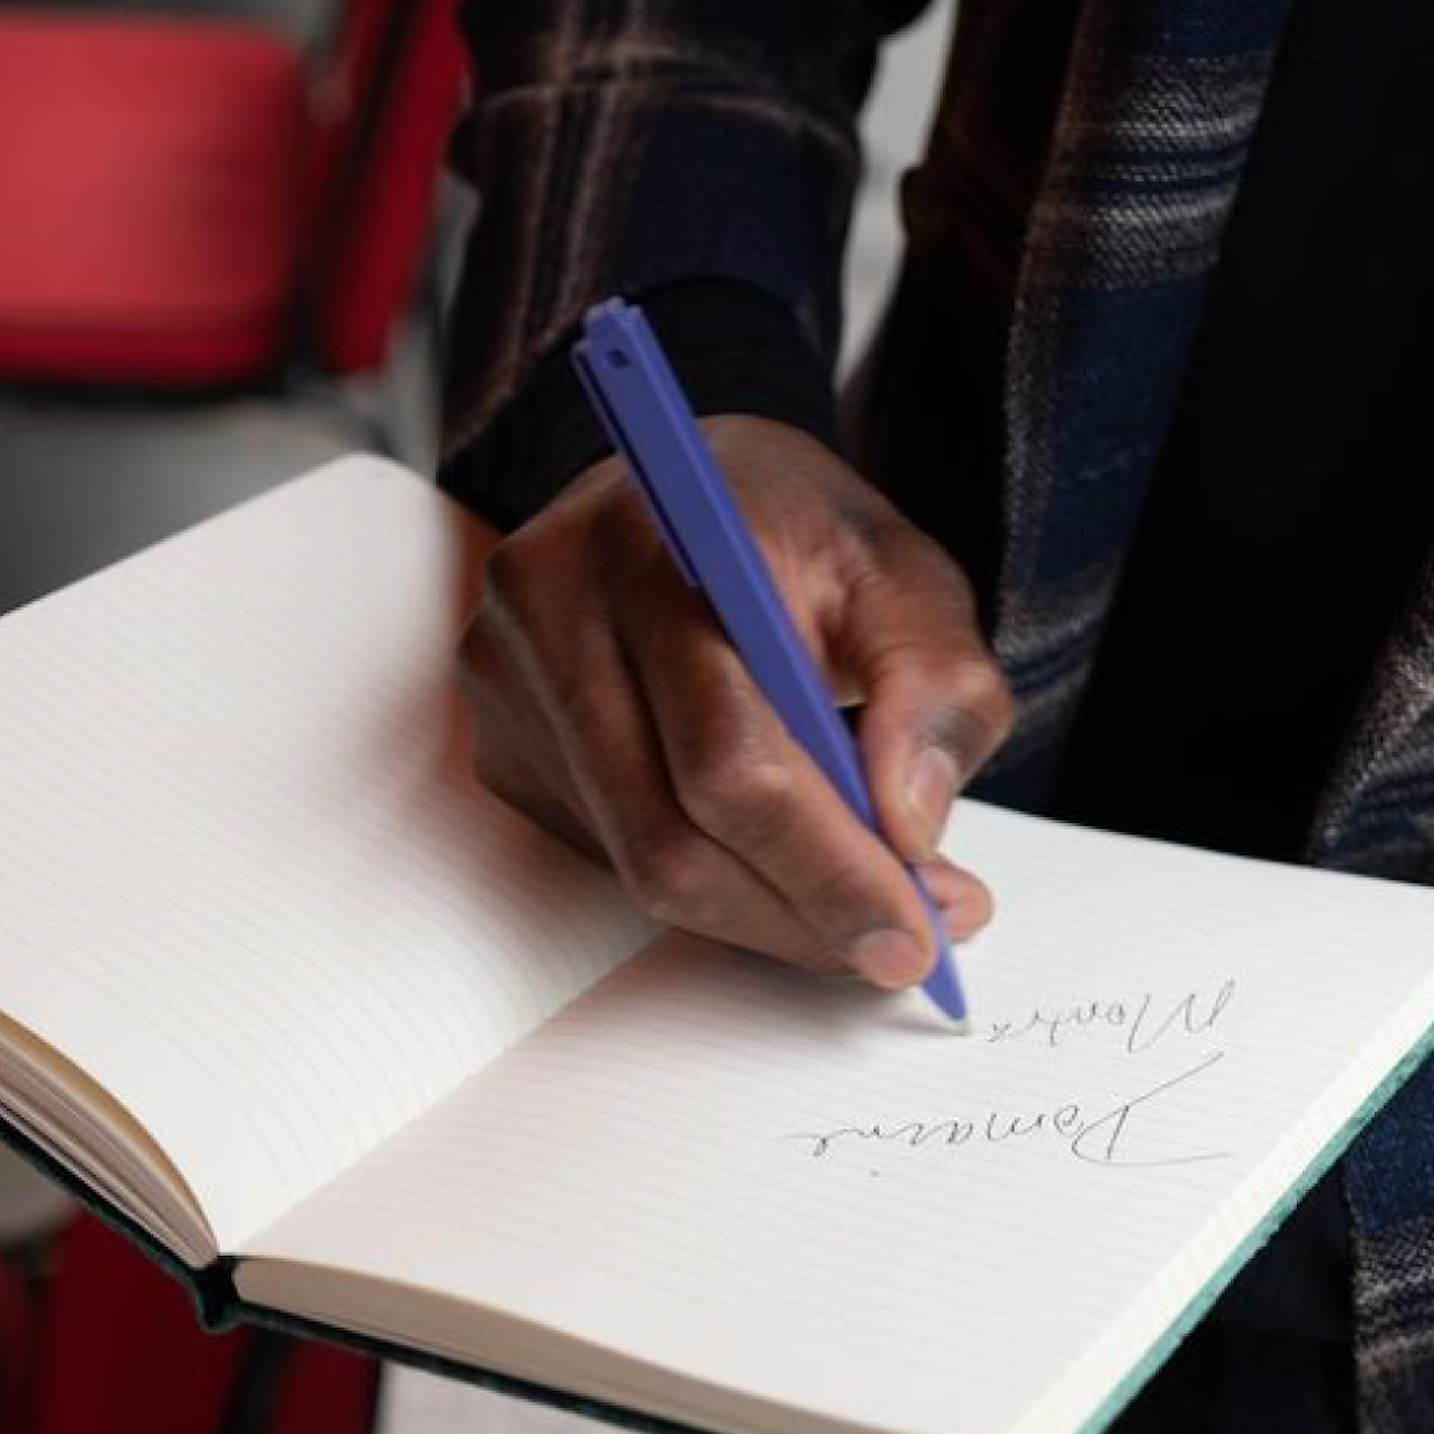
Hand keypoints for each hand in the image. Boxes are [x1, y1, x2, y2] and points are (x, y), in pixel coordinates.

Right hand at [455, 414, 1015, 987]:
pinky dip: (708, 878)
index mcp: (649, 547)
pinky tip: (772, 851)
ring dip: (761, 909)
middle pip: (669, 836)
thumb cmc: (789, 530)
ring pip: (636, 862)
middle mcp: (547, 611)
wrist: (677, 489)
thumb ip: (935, 686)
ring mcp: (504, 683)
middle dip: (798, 914)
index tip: (919, 934)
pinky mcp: (499, 740)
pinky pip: (610, 852)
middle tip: (901, 945)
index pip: (727, 758)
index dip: (824, 867)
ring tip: (859, 898)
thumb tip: (907, 827)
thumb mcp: (902, 572)